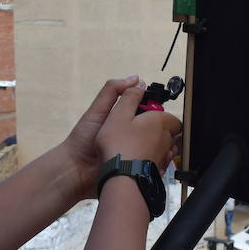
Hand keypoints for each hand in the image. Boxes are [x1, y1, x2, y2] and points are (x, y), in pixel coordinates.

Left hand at [56, 77, 179, 201]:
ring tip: (172, 148)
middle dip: (164, 131)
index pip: (145, 111)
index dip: (155, 110)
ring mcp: (133, 153)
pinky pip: (150, 164)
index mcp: (123, 120)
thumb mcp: (98, 110)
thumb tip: (136, 79)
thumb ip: (112, 91)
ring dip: (165, 148)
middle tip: (172, 133)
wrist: (75, 170)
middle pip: (153, 130)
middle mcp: (130, 135)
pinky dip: (159, 162)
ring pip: (155, 148)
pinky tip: (164, 161)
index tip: (163, 111)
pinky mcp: (133, 167)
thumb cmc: (82, 139)